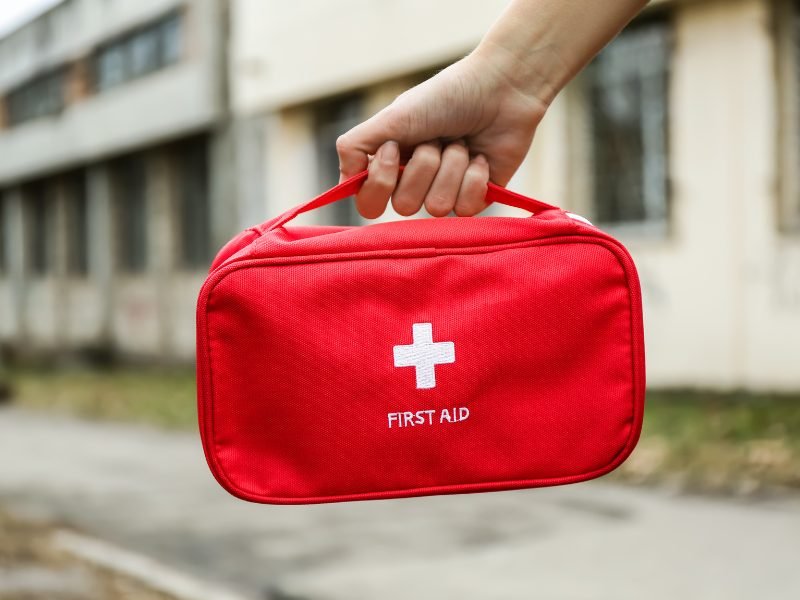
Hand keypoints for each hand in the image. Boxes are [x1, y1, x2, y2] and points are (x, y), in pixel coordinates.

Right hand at [336, 50, 547, 218]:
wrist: (501, 88)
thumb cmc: (446, 97)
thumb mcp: (392, 117)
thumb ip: (354, 147)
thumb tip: (341, 185)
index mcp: (390, 164)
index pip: (369, 203)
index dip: (381, 181)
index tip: (394, 148)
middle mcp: (415, 183)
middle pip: (403, 206)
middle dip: (423, 166)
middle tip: (437, 139)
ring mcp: (446, 192)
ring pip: (436, 208)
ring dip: (451, 167)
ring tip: (461, 143)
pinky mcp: (476, 198)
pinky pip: (465, 209)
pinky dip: (473, 177)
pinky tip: (481, 157)